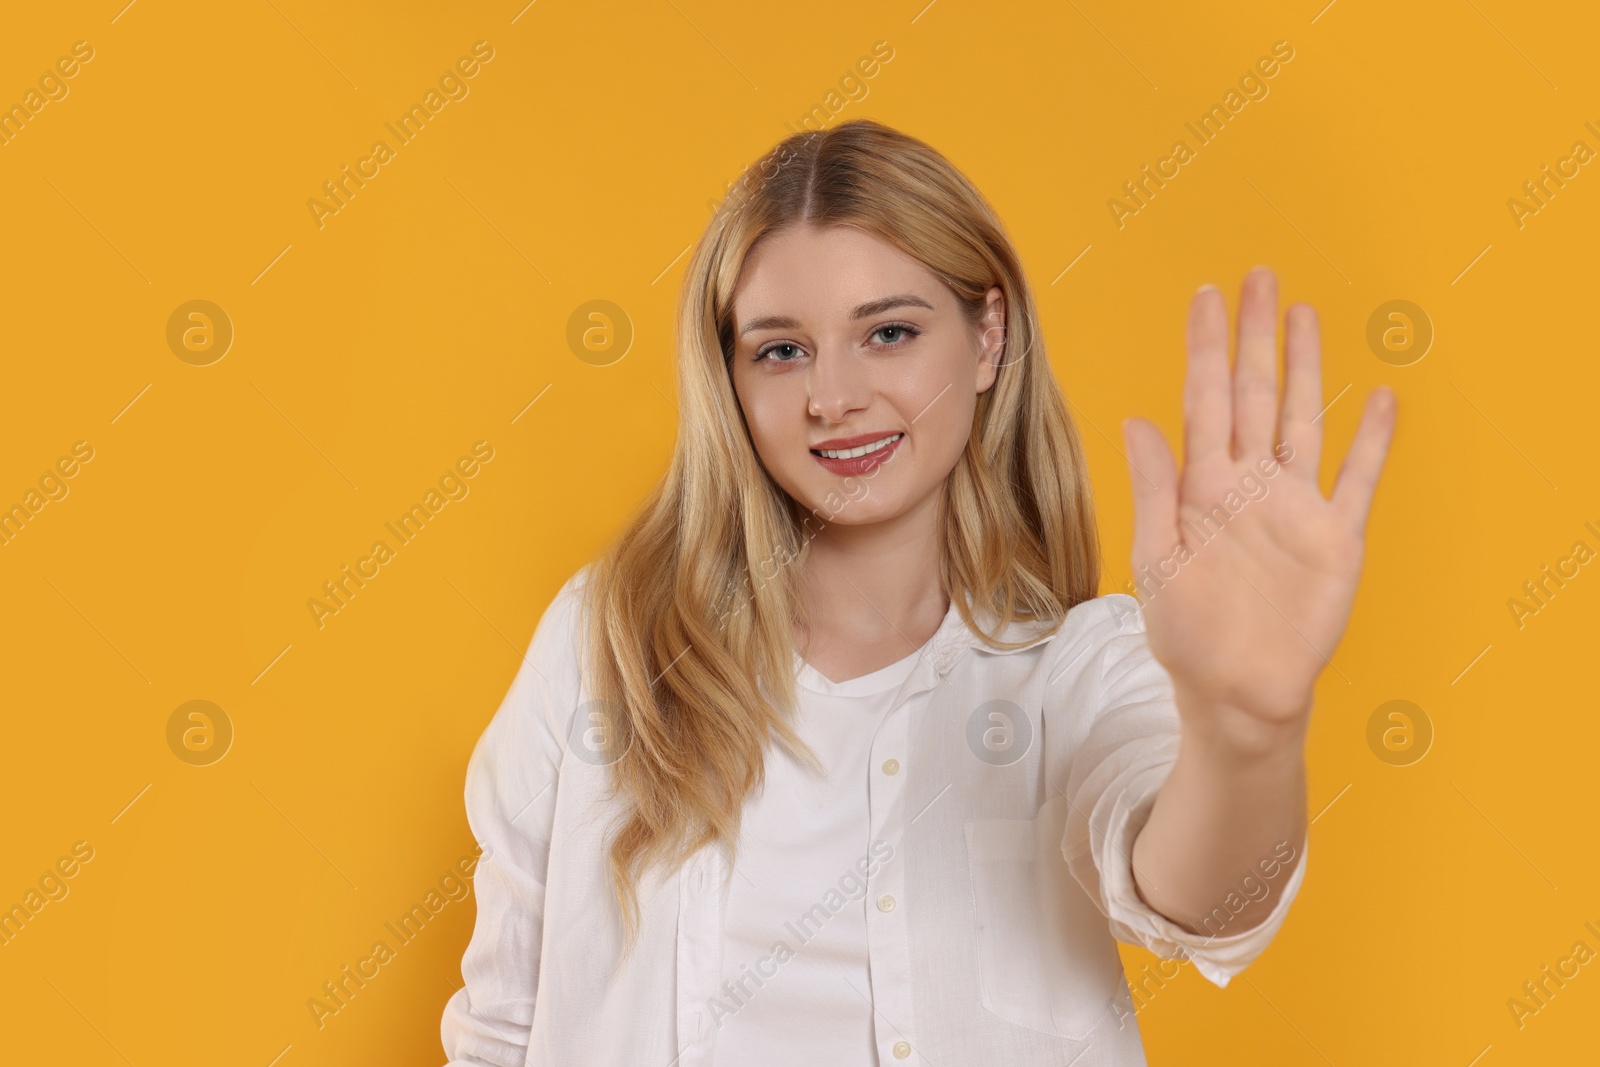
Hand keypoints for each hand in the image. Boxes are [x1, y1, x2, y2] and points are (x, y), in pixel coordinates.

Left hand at [1120, 267, 1396, 746]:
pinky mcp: (1337, 538)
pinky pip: (1358, 479)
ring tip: (1305, 315)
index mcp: (1202, 487)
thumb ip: (1155, 488)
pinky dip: (1372, 440)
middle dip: (1255, 336)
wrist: (1236, 692)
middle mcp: (1250, 485)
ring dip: (1306, 368)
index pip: (1203, 400)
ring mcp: (1296, 507)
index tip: (1206, 295)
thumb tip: (1137, 420)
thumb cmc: (1186, 633)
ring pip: (1304, 419)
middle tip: (1258, 276)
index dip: (1205, 347)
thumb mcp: (1157, 560)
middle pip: (1255, 393)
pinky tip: (1381, 398)